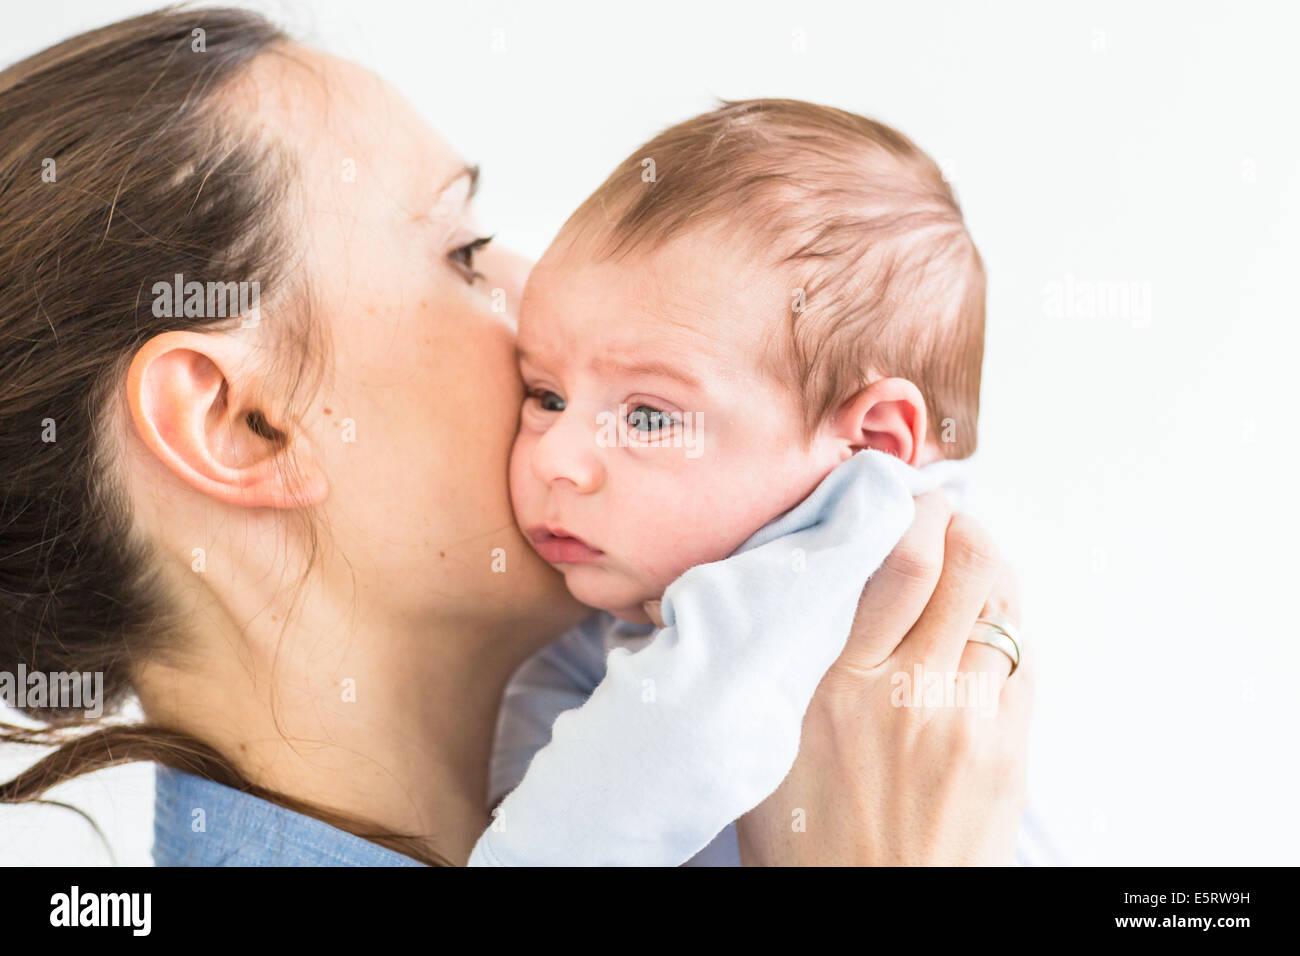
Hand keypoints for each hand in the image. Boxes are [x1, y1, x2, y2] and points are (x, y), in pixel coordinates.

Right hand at [736, 492, 1032, 864]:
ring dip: (988, 572)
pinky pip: (1022, 660)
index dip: (915, 511)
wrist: (871, 918)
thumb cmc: (805, 840)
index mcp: (836, 685)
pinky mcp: (1008, 753)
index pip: (902, 560)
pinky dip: (1003, 629)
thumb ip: (782, 660)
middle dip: (962, 525)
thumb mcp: (767, 741)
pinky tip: (979, 630)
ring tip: (965, 569)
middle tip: (942, 520)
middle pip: (969, 565)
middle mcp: (909, 693)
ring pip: (1003, 606)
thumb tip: (786, 586)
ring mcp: (969, 722)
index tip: (903, 498)